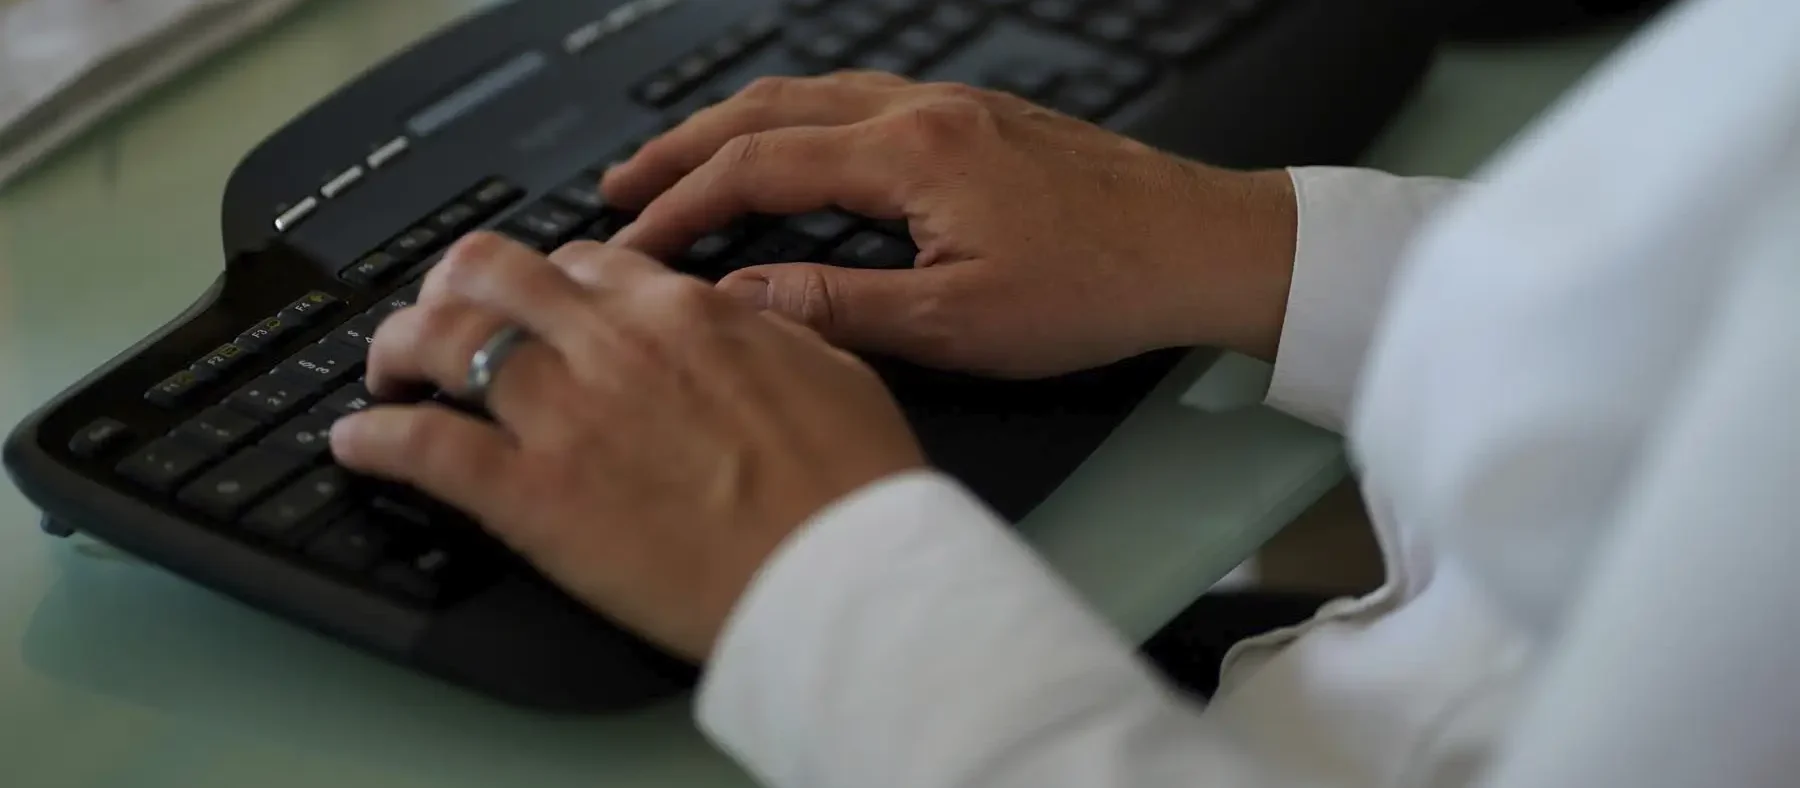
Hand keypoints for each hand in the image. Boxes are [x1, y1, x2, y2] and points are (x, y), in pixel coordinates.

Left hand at [329, 233, 925, 661]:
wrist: (842, 575)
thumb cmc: (852, 488)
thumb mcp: (832, 369)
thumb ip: (765, 331)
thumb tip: (739, 317)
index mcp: (686, 312)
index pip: (586, 260)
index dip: (549, 277)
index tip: (538, 301)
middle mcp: (614, 344)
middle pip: (493, 273)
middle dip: (453, 286)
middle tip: (441, 316)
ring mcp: (566, 415)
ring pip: (441, 339)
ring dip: (399, 348)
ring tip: (388, 373)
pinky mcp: (532, 495)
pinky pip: (423, 447)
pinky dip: (376, 440)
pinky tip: (358, 444)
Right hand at [603, 71, 1298, 377]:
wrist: (1207, 247)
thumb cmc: (1102, 287)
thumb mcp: (961, 324)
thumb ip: (842, 309)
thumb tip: (744, 302)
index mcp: (912, 153)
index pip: (758, 170)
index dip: (682, 208)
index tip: (630, 243)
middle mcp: (924, 110)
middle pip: (770, 111)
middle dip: (685, 149)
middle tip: (623, 186)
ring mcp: (954, 106)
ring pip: (813, 95)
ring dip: (738, 128)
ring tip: (685, 164)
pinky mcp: (979, 118)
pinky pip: (859, 100)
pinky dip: (800, 123)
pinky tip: (795, 151)